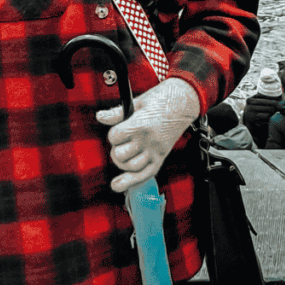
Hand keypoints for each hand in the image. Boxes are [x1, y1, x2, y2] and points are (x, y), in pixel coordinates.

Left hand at [96, 77, 199, 191]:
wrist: (184, 102)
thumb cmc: (162, 99)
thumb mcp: (137, 102)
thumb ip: (117, 113)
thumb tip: (100, 116)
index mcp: (141, 125)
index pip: (115, 137)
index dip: (113, 134)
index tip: (118, 130)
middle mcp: (148, 141)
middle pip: (120, 155)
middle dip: (116, 149)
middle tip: (121, 142)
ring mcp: (156, 151)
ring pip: (131, 167)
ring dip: (123, 163)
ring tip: (123, 155)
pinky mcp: (162, 157)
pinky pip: (146, 175)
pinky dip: (132, 181)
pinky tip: (120, 185)